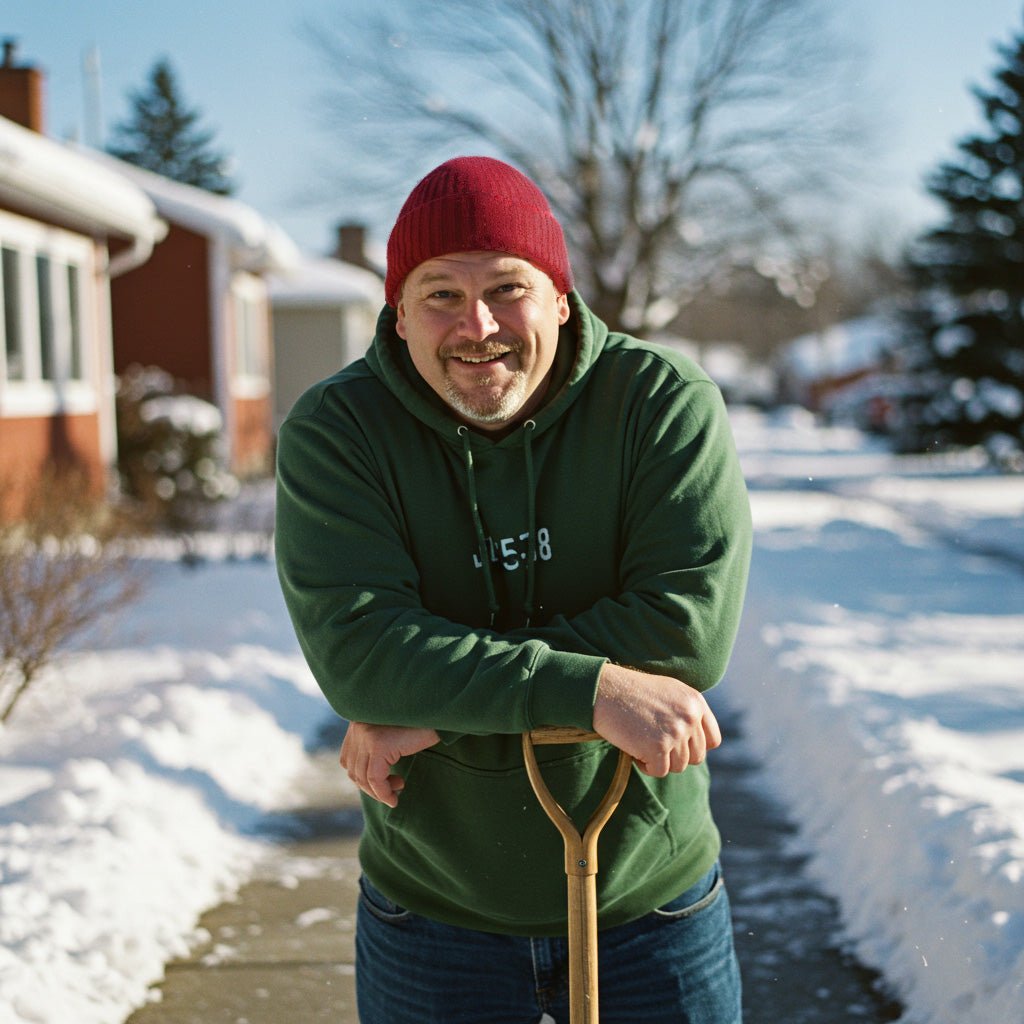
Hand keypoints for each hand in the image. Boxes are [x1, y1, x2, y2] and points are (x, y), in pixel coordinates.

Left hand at [340, 722, 439, 806]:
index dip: (362, 777)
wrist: (438, 714)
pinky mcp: (379, 745)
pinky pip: (375, 779)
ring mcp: (366, 735)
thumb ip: (374, 750)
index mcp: (357, 721)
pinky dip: (384, 793)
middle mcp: (357, 726)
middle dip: (371, 788)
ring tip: (397, 792)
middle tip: (393, 791)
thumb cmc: (419, 726)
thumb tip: (364, 783)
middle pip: (354, 769)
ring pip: (363, 777)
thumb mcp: (389, 736)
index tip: (382, 784)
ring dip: (379, 792)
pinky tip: (394, 797)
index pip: (348, 759)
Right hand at [592, 663, 721, 776]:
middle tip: (653, 744)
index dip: (696, 747)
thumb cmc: (633, 691)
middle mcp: (690, 717)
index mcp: (696, 702)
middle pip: (696, 757)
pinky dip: (646, 766)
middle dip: (675, 756)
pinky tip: (633, 750)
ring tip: (641, 743)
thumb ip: (688, 712)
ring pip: (678, 766)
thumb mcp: (670, 692)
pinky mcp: (658, 747)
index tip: (679, 746)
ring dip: (659, 760)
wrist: (605, 690)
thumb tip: (697, 741)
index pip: (713, 740)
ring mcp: (675, 732)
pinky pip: (659, 771)